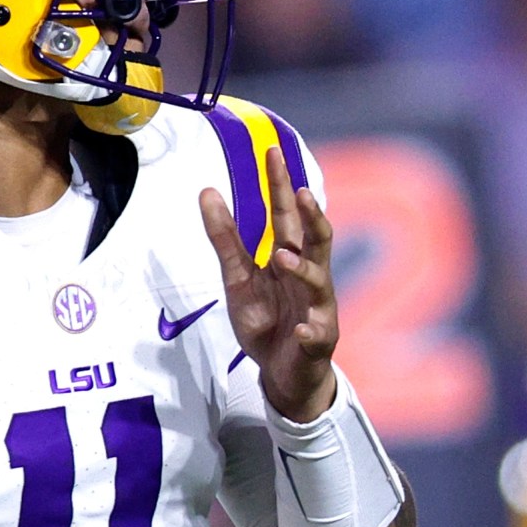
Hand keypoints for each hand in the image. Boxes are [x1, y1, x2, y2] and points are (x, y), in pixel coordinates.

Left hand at [202, 145, 336, 422]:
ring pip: (318, 283)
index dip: (281, 186)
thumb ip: (225, 238)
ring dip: (303, 270)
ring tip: (283, 258)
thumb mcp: (237, 278)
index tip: (272, 152)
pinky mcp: (317, 342)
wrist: (283, 374)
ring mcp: (317, 309)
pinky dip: (308, 331)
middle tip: (300, 190)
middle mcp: (310, 277)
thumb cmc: (266, 319)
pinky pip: (315, 335)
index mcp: (291, 258)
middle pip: (314, 240)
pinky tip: (299, 330)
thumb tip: (207, 190)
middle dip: (310, 215)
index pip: (288, 216)